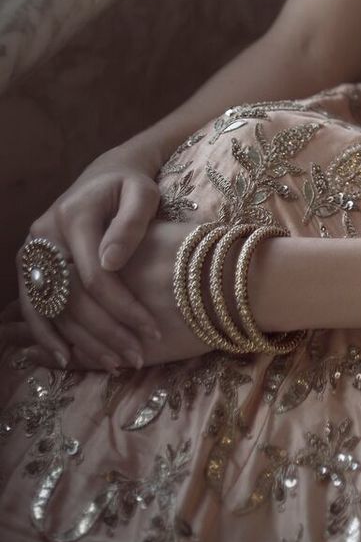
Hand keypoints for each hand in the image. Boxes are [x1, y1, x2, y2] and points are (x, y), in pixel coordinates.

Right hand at [10, 152, 168, 371]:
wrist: (103, 177)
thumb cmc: (130, 188)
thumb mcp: (143, 193)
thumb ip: (132, 223)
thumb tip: (111, 262)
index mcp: (75, 216)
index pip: (95, 276)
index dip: (123, 307)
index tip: (151, 329)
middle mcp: (44, 234)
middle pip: (72, 297)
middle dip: (105, 333)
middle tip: (134, 357)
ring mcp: (31, 251)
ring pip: (51, 308)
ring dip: (79, 341)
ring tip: (112, 363)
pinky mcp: (28, 265)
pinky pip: (34, 307)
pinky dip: (48, 335)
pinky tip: (68, 359)